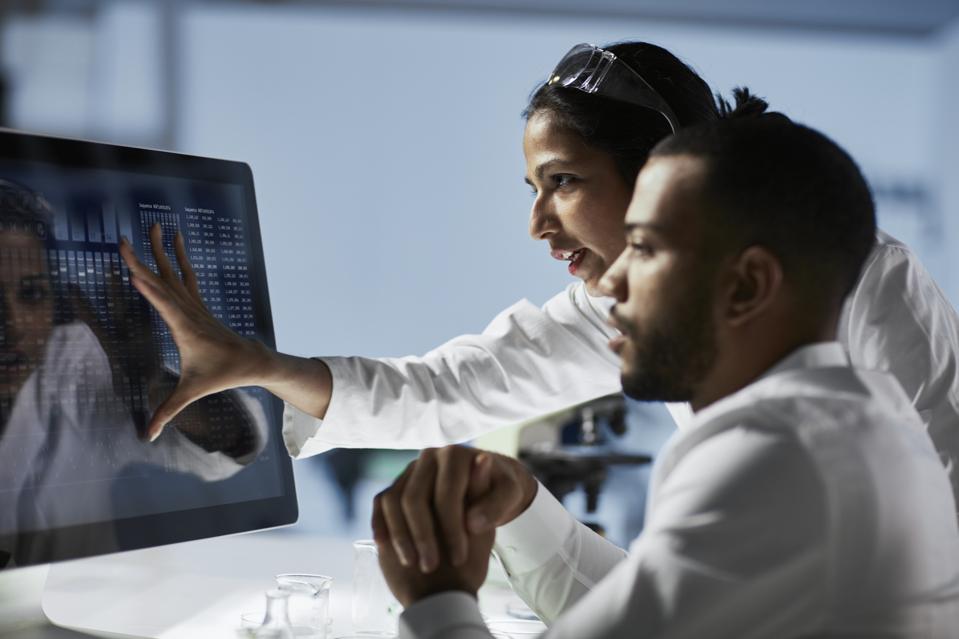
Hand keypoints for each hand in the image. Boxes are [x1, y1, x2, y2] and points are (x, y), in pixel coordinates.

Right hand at [119, 224, 270, 440]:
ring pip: (175, 273)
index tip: (132, 270)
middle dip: (144, 259)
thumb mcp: (192, 393)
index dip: (148, 288)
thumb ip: (167, 412)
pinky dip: (178, 258)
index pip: (163, 304)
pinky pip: (186, 276)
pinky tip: (175, 242)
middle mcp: (189, 311)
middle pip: (163, 281)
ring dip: (162, 250)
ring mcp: (195, 304)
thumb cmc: (222, 374)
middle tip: (127, 237)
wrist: (253, 360)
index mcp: (185, 328)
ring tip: (155, 225)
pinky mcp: (198, 304)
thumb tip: (147, 436)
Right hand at [373, 445, 537, 573]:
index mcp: (455, 455)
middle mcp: (428, 457)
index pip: (447, 494)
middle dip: (422, 535)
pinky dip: (381, 524)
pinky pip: (382, 502)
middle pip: (414, 497)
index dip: (451, 528)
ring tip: (412, 563)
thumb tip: (473, 523)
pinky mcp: (398, 483)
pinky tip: (385, 546)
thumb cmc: (499, 491)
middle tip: (431, 566)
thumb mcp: (509, 496)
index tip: (459, 558)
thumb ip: (496, 506)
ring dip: (400, 535)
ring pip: (394, 500)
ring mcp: (410, 469)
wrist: (486, 485)